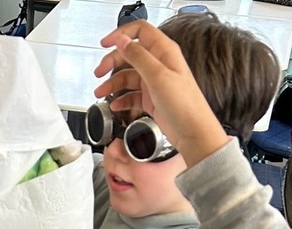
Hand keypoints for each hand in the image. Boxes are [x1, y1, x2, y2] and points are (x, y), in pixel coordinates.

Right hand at [93, 20, 228, 166]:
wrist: (193, 132)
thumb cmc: (184, 105)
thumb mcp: (158, 76)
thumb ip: (138, 56)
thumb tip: (122, 41)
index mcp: (164, 52)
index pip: (140, 31)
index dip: (121, 34)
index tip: (105, 43)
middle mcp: (159, 64)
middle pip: (129, 54)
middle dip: (111, 62)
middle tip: (99, 72)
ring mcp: (154, 81)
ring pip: (127, 76)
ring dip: (112, 84)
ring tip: (101, 93)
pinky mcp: (151, 98)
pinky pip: (130, 94)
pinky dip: (121, 99)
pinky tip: (115, 105)